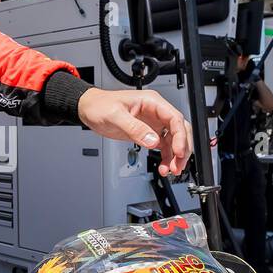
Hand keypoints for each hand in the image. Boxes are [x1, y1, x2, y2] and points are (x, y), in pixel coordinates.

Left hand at [77, 87, 193, 175]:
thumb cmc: (100, 105)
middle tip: (178, 166)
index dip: (180, 137)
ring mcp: (154, 123)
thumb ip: (135, 128)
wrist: (90, 109)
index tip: (178, 152)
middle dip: (182, 149)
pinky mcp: (149, 133)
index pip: (174, 119)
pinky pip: (164, 146)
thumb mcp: (115, 116)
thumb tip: (152, 141)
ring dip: (175, 156)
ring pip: (174, 140)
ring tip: (170, 170)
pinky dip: (166, 158)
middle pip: (180, 130)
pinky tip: (163, 167)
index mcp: (152, 102)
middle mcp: (156, 112)